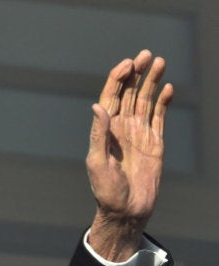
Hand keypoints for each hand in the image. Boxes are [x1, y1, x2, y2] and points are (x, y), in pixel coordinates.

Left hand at [86, 50, 173, 261]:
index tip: (128, 64)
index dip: (118, 78)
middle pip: (129, 93)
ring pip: (145, 101)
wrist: (126, 210)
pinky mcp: (155, 143)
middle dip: (136, 73)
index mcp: (106, 129)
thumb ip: (99, 133)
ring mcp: (139, 133)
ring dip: (151, 82)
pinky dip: (163, 102)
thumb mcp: (97, 161)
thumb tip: (98, 106)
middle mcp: (122, 127)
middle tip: (146, 55)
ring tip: (159, 62)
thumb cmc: (106, 189)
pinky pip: (159, 117)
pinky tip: (167, 88)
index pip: (111, 96)